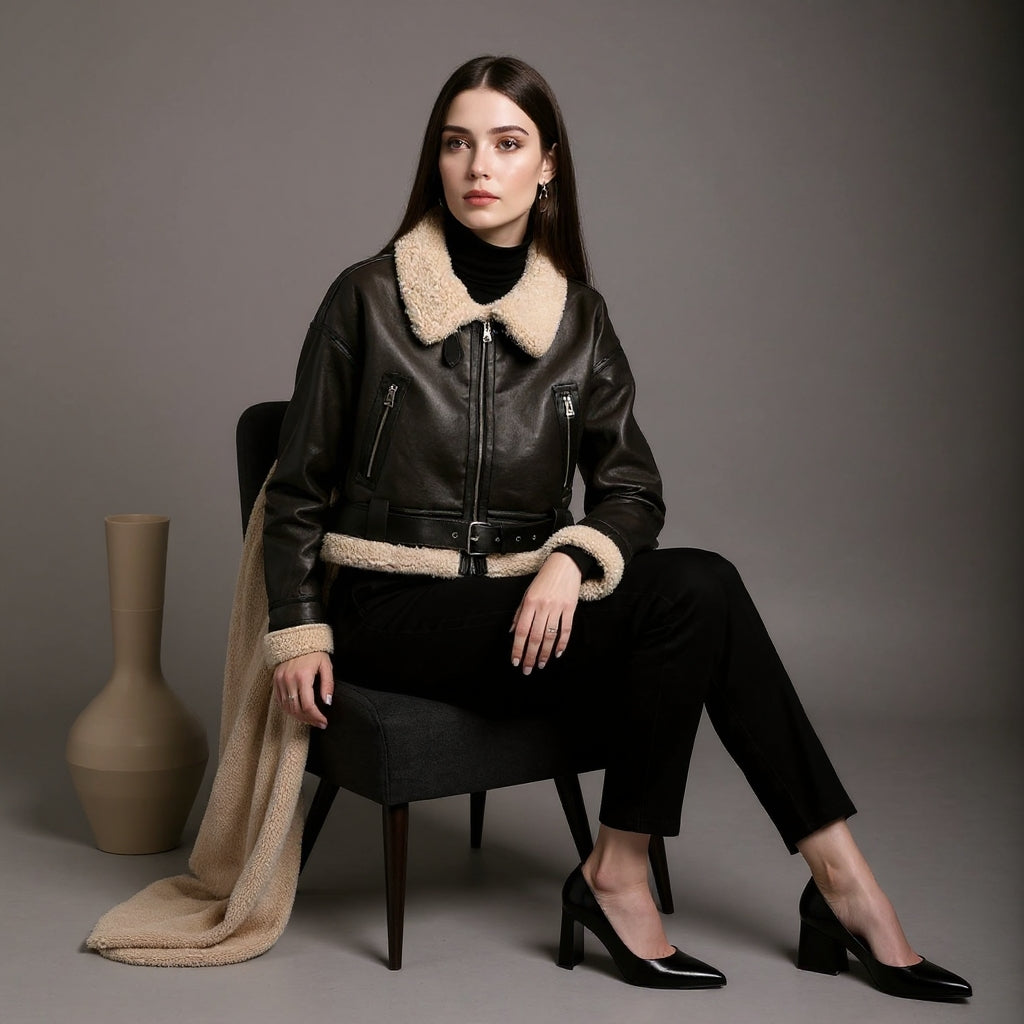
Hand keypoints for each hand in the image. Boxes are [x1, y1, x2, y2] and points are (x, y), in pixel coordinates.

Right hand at [272, 651, 333, 728]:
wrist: (296, 638)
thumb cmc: (314, 652)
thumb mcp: (326, 665)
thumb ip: (328, 684)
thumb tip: (327, 702)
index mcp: (303, 676)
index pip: (308, 705)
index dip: (316, 717)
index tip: (324, 722)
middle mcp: (289, 680)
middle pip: (297, 709)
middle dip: (309, 720)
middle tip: (319, 723)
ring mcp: (280, 681)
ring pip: (287, 708)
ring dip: (299, 717)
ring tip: (310, 719)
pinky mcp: (275, 681)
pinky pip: (280, 701)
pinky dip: (289, 710)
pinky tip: (298, 713)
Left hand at [510, 552, 581, 674]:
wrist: (565, 564)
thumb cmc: (544, 579)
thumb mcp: (527, 593)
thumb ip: (519, 613)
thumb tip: (511, 632)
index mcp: (529, 602)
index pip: (521, 630)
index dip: (517, 648)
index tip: (515, 661)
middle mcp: (543, 606)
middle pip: (535, 637)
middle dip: (530, 656)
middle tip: (527, 669)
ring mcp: (557, 607)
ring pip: (550, 636)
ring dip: (544, 653)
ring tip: (541, 664)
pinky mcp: (570, 608)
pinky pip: (566, 630)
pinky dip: (562, 643)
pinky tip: (557, 653)